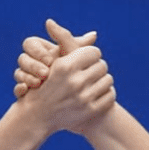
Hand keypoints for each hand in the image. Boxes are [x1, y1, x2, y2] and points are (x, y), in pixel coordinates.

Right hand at [13, 19, 95, 97]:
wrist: (68, 99)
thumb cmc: (74, 73)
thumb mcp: (74, 58)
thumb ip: (78, 46)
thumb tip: (94, 34)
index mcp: (38, 49)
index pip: (29, 43)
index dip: (39, 52)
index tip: (51, 60)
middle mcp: (29, 62)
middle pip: (22, 58)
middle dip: (33, 66)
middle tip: (45, 73)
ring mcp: (25, 77)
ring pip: (18, 73)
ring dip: (27, 77)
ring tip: (38, 84)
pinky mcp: (23, 91)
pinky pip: (16, 89)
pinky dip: (20, 89)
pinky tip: (26, 91)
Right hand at [15, 19, 114, 133]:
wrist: (38, 115)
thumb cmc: (45, 83)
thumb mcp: (53, 62)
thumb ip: (71, 44)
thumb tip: (94, 34)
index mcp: (65, 67)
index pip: (94, 52)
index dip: (89, 55)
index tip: (83, 60)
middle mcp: (75, 82)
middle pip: (103, 65)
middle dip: (95, 68)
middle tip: (87, 73)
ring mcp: (83, 98)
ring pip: (109, 80)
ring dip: (101, 81)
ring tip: (91, 83)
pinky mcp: (90, 111)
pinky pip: (110, 95)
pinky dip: (105, 94)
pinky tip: (95, 95)